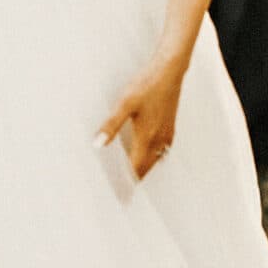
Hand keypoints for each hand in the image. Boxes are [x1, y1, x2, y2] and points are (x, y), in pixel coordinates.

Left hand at [96, 53, 187, 181]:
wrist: (170, 70)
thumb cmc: (147, 84)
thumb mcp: (125, 104)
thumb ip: (111, 125)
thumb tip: (98, 144)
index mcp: (147, 138)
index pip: (136, 169)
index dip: (127, 183)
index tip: (121, 196)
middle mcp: (159, 140)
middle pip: (146, 168)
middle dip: (135, 180)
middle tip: (124, 191)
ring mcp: (167, 134)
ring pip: (155, 160)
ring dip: (144, 169)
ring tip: (133, 176)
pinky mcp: (170, 126)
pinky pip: (162, 151)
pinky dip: (153, 159)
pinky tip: (148, 154)